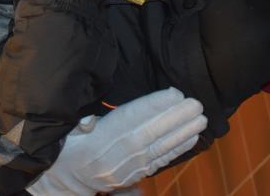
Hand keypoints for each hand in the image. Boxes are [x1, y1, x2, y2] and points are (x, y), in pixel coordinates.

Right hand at [27, 88, 206, 195]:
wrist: (70, 177)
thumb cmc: (70, 146)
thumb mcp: (68, 133)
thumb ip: (80, 126)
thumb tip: (89, 121)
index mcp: (104, 138)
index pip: (133, 119)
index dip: (154, 106)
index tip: (174, 92)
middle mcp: (121, 153)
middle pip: (152, 133)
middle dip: (176, 118)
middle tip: (197, 104)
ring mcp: (132, 165)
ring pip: (161, 147)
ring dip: (183, 132)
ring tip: (201, 119)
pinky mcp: (138, 173)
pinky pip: (162, 160)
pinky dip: (179, 148)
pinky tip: (193, 137)